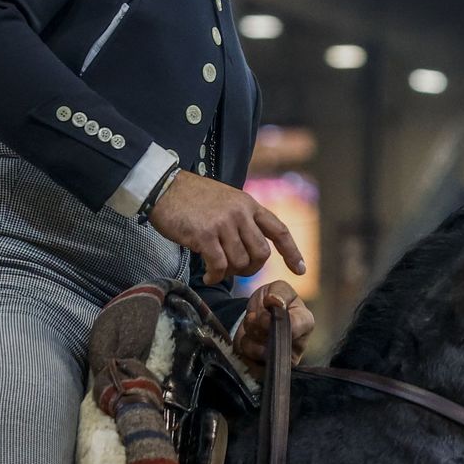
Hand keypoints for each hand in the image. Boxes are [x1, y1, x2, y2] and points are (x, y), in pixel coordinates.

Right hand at [147, 170, 305, 284]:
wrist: (163, 187)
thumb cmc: (191, 197)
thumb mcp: (226, 200)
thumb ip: (241, 219)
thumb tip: (250, 249)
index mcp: (248, 204)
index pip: (279, 230)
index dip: (291, 251)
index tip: (299, 269)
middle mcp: (240, 213)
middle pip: (261, 253)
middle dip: (252, 268)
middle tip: (236, 271)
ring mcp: (223, 223)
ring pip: (240, 262)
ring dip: (229, 273)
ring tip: (216, 269)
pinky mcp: (205, 235)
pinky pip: (219, 266)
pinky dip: (215, 276)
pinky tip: (208, 276)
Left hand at [234, 281, 314, 365]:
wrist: (259, 316)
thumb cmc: (273, 302)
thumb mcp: (277, 288)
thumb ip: (278, 292)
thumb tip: (274, 302)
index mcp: (305, 322)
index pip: (294, 327)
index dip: (274, 320)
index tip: (266, 310)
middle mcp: (297, 345)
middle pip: (272, 342)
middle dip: (257, 327)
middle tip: (255, 317)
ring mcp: (281, 361)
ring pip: (257, 353)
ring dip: (248, 337)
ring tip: (252, 327)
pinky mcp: (265, 370)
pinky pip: (247, 363)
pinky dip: (242, 349)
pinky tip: (248, 340)